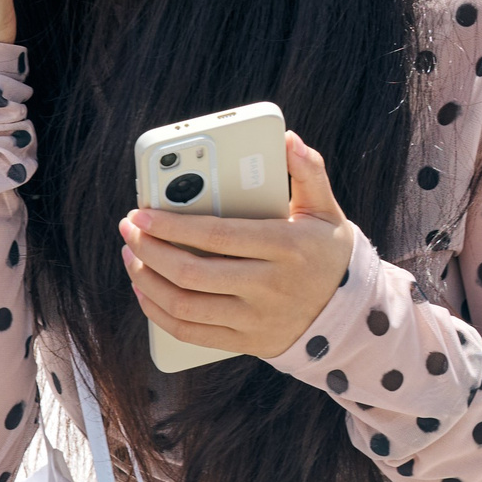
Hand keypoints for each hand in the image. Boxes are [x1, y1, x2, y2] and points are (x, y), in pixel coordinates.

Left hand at [118, 133, 357, 360]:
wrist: (352, 316)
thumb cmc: (328, 252)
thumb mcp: (326, 210)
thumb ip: (308, 172)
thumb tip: (287, 139)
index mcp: (285, 248)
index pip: (216, 236)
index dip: (172, 225)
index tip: (140, 213)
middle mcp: (268, 287)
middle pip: (192, 272)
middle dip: (150, 249)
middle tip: (129, 230)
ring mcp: (255, 320)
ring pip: (185, 305)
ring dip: (147, 281)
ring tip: (131, 256)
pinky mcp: (246, 342)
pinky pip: (191, 333)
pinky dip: (158, 314)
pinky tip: (145, 291)